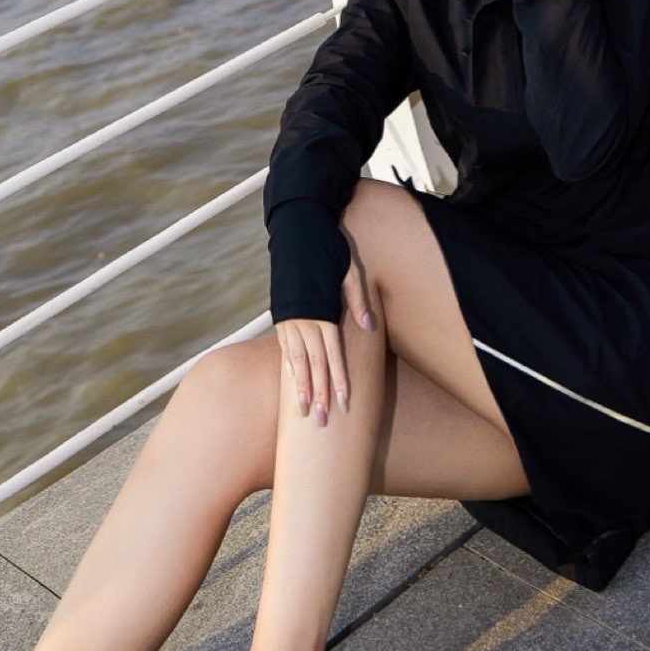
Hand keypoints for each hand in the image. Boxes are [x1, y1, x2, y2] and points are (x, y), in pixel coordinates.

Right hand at [275, 246, 375, 424]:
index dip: (337, 381)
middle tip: (320, 422)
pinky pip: (284, 346)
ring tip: (302, 412)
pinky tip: (291, 381)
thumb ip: (357, 301)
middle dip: (317, 394)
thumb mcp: (350, 270)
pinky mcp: (280, 314)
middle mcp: (303, 319)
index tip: (342, 404)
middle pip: (313, 365)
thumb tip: (368, 328)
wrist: (297, 228)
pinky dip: (288, 365)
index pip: (332, 355)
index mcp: (322, 312)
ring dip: (299, 387)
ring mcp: (289, 318)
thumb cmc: (328, 247)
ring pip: (295, 360)